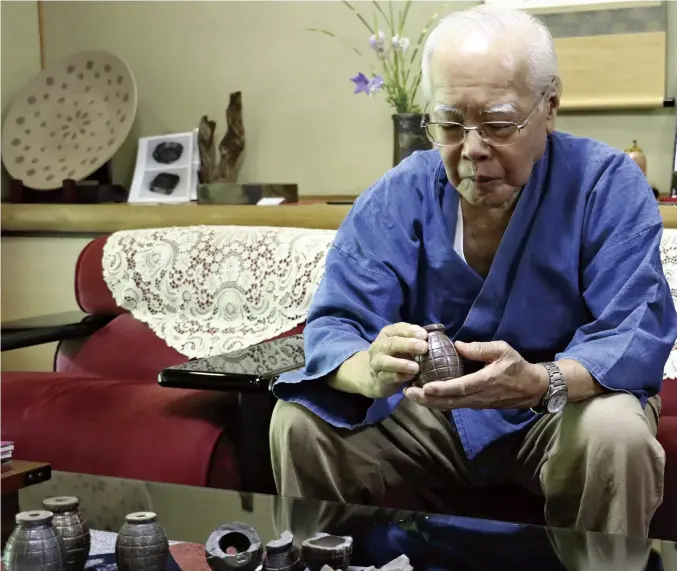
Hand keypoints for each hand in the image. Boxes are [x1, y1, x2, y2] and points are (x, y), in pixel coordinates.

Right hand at [364, 322, 428, 398]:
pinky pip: (387, 376)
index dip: (411, 331)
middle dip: (408, 345)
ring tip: (416, 367)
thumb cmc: (399, 355)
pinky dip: (399, 376)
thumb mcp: (406, 344)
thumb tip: (433, 337)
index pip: (398, 329)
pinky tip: (410, 376)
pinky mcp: (378, 376)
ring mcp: (376, 361)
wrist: (381, 375)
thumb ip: (417, 339)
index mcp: (388, 333)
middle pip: (392, 343)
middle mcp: (379, 345)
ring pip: (385, 361)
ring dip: (401, 364)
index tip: (424, 335)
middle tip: (424, 347)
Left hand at [404, 340, 547, 409]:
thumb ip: (480, 348)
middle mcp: (479, 396)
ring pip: (450, 405)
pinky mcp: (475, 405)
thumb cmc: (516, 366)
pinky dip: (438, 402)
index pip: (461, 387)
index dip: (442, 389)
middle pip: (450, 401)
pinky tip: (425, 397)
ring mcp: (477, 403)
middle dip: (427, 399)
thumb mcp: (502, 350)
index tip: (425, 387)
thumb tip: (457, 345)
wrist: (532, 388)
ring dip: (430, 402)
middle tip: (408, 392)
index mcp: (486, 381)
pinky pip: (455, 405)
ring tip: (410, 394)